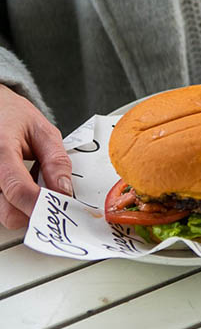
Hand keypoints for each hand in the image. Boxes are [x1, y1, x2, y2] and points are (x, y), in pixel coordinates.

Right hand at [0, 85, 72, 228]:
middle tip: (51, 196)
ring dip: (25, 204)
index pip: (18, 190)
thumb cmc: (12, 116)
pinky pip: (2, 203)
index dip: (41, 205)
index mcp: (2, 151)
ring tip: (32, 180)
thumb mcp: (42, 131)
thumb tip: (65, 190)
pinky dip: (16, 200)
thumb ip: (56, 161)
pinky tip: (22, 182)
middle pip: (9, 212)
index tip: (61, 207)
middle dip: (34, 211)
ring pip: (5, 211)